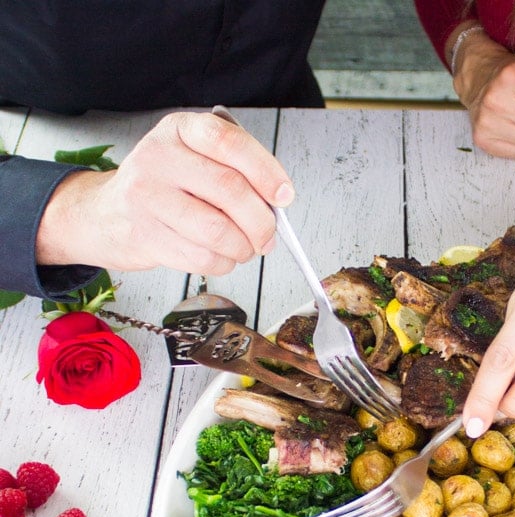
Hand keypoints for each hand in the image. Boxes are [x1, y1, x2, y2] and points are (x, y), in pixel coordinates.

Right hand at [37, 111, 294, 273]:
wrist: (106, 213)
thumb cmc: (163, 186)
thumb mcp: (193, 157)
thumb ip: (234, 170)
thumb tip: (276, 202)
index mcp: (180, 129)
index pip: (229, 143)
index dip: (265, 171)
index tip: (284, 196)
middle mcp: (160, 158)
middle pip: (229, 190)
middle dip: (261, 221)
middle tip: (269, 236)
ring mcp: (148, 197)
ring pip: (217, 230)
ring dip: (243, 248)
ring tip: (245, 248)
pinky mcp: (146, 236)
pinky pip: (201, 257)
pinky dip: (223, 263)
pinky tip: (222, 256)